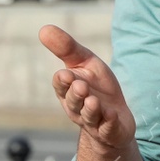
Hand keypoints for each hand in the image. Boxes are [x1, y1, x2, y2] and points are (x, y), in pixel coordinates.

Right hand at [39, 25, 135, 148]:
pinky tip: (112, 115)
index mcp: (68, 90)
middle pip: (74, 102)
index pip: (61, 85)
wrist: (115, 117)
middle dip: (76, 94)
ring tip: (93, 101)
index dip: (63, 81)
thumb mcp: (84, 63)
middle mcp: (78, 108)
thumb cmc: (97, 87)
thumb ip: (66, 48)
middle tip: (81, 86)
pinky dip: (109, 122)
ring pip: (89, 116)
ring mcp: (94, 121)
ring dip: (91, 109)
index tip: (66, 74)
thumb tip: (44, 29)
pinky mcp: (110, 131)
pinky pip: (108, 128)